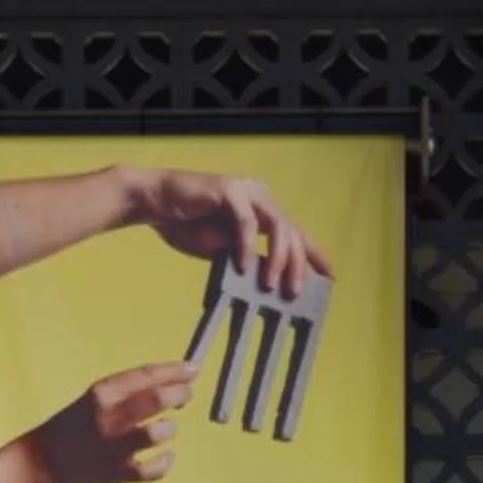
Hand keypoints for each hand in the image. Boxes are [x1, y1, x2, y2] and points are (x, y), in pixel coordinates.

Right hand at [35, 362, 191, 482]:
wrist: (47, 459)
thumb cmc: (81, 422)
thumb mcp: (99, 396)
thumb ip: (133, 389)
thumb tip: (176, 381)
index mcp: (103, 393)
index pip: (147, 375)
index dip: (175, 371)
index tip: (192, 370)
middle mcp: (108, 418)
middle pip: (157, 400)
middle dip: (180, 394)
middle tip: (186, 395)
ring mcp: (113, 447)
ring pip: (158, 433)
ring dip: (170, 427)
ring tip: (166, 427)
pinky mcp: (118, 473)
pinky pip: (154, 469)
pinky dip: (166, 462)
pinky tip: (166, 456)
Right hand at [123, 166, 334, 297]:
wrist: (153, 202)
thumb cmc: (185, 223)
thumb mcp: (222, 248)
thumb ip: (245, 258)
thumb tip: (267, 280)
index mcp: (262, 210)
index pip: (296, 232)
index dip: (313, 254)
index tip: (329, 276)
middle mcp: (260, 196)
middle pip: (292, 231)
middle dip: (298, 263)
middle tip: (296, 291)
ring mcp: (247, 191)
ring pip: (277, 225)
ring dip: (278, 257)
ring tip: (272, 284)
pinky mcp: (229, 191)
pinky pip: (246, 221)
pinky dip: (247, 245)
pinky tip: (244, 266)